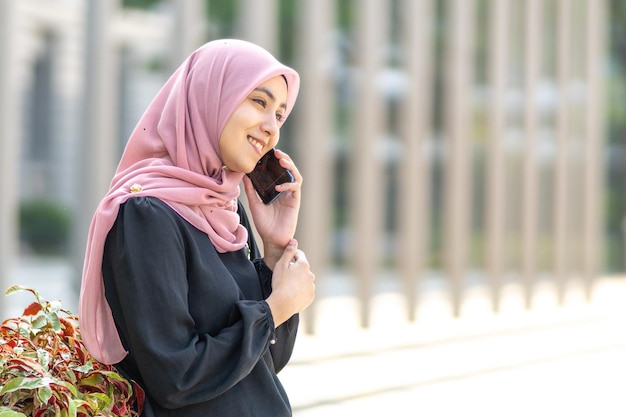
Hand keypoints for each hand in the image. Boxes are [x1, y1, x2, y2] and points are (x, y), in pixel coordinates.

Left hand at [243, 149, 301, 267]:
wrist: (271, 239)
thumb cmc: (264, 223)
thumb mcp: (254, 203)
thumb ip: (251, 190)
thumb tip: (243, 175)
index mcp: (276, 189)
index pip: (278, 171)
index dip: (276, 161)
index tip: (269, 153)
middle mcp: (285, 190)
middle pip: (289, 170)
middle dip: (285, 160)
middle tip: (277, 153)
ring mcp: (291, 196)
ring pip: (296, 176)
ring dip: (290, 167)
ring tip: (282, 161)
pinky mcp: (295, 202)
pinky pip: (295, 189)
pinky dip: (288, 185)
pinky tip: (279, 186)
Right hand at [265, 240, 315, 326]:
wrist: (283, 303)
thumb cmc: (280, 283)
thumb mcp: (281, 265)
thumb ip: (288, 252)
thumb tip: (294, 241)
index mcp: (304, 265)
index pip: (299, 255)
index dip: (292, 254)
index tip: (287, 257)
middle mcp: (310, 275)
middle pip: (303, 268)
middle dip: (295, 269)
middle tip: (285, 274)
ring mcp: (311, 286)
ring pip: (305, 280)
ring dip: (299, 280)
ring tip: (288, 285)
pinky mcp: (310, 296)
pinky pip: (306, 291)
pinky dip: (300, 290)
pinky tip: (292, 293)